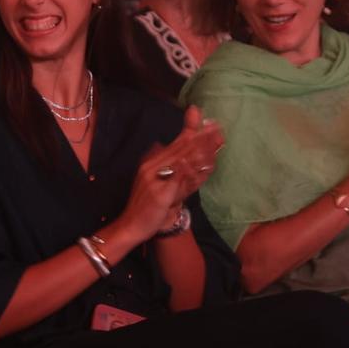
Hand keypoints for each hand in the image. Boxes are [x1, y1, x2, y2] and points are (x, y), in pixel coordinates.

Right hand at [117, 106, 222, 241]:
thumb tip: (181, 157)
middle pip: (180, 149)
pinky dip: (187, 170)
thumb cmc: (148, 207)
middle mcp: (151, 167)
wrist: (132, 225)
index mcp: (152, 163)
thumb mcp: (160, 185)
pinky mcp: (158, 194)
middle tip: (216, 127)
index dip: (192, 131)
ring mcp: (154, 180)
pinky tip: (197, 162)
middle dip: (200, 137)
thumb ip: (173, 171)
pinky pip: (175, 180)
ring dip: (198, 149)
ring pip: (179, 160)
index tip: (208, 122)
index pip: (175, 144)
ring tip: (214, 140)